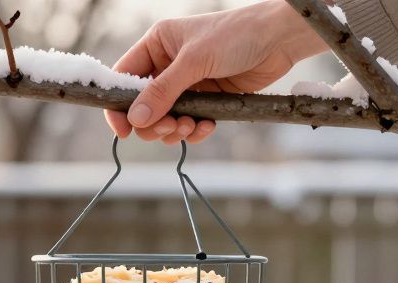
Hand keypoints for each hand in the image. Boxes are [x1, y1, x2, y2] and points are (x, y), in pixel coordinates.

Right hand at [105, 0, 327, 144]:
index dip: (119, 106)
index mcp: (157, 45)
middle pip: (143, 106)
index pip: (124, 78)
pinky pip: (190, 123)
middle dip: (154, 123)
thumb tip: (136, 119)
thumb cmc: (235, 35)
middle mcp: (168, 65)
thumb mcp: (194, 61)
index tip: (124, 131)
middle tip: (170, 128)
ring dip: (175, 129)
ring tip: (191, 126)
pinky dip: (195, 130)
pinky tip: (207, 126)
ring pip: (166, 119)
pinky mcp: (207, 99)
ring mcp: (187, 84)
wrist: (277, 40)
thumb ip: (163, 91)